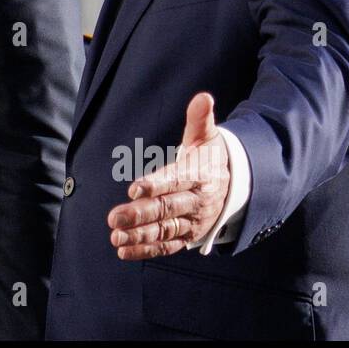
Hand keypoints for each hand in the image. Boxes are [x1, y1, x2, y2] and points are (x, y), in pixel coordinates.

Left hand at [107, 92, 230, 259]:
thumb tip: (203, 97)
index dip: (156, 185)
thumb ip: (200, 119)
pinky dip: (145, 250)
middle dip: (140, 214)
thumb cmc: (210, 157)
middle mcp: (196, 201)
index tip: (134, 189)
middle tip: (114, 217)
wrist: (233, 186)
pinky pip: (166, 245)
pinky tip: (123, 250)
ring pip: (164, 230)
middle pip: (166, 209)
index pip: (175, 180)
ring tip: (115, 236)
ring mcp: (192, 221)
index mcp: (199, 175)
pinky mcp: (187, 235)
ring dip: (140, 235)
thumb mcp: (207, 137)